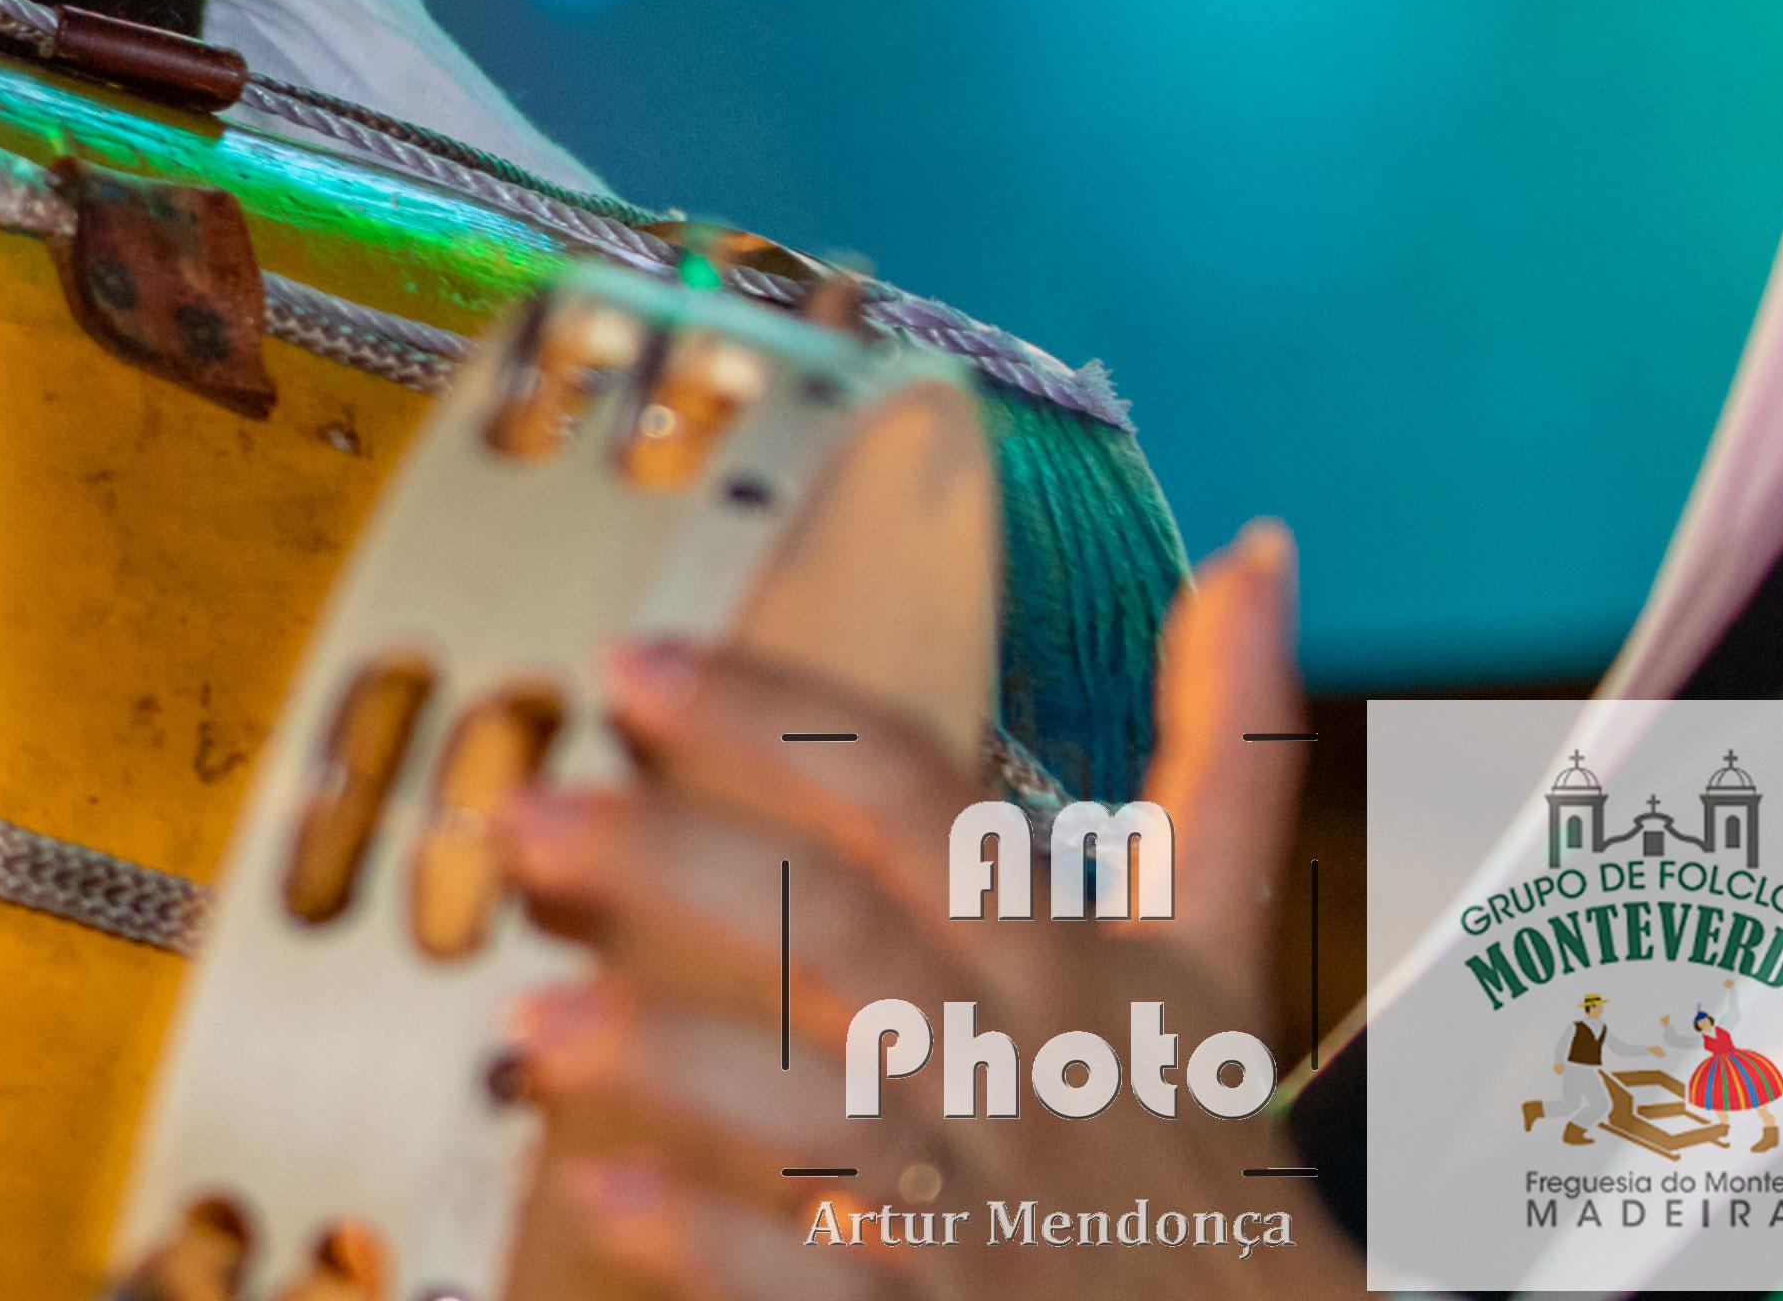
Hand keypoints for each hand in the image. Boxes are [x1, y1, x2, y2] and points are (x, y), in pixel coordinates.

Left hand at [496, 530, 1350, 1298]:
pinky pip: (823, 1282)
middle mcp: (1025, 1067)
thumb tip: (1256, 554)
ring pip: (829, 1110)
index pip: (923, 802)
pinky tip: (606, 1190)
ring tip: (531, 1017)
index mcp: (1073, 961)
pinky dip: (715, 1238)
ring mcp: (988, 1206)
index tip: (626, 665)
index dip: (779, 725)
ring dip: (677, 1056)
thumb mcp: (1219, 953)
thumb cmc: (1202, 1145)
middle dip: (681, 867)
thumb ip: (1226, 759)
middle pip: (847, 934)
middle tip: (527, 819)